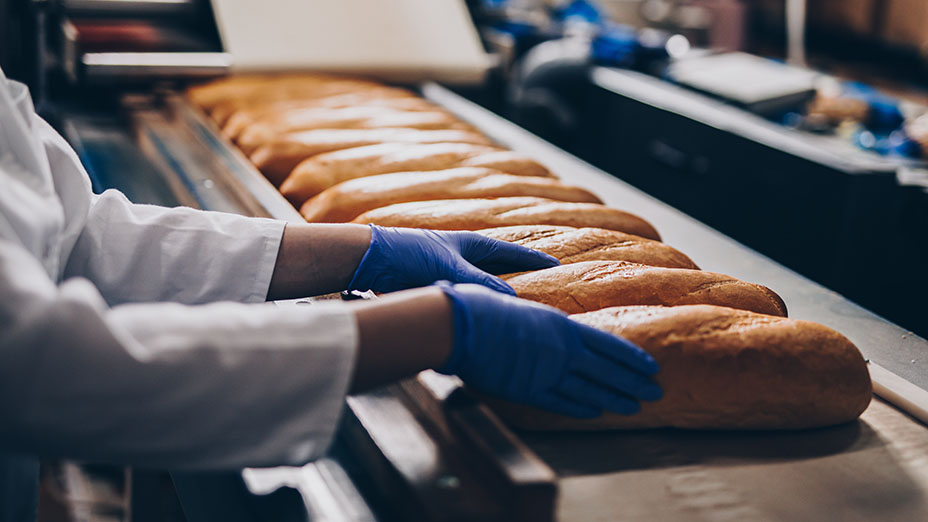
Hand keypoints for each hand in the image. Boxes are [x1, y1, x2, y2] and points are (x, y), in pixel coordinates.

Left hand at [348, 225, 559, 294]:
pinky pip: (467, 298)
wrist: (373, 259)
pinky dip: (478, 306)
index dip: (534, 259)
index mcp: (472, 244)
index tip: (558, 265)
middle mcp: (464, 256)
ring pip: (484, 286)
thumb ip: (481, 284)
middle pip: (501, 268)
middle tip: (546, 289)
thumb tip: (511, 300)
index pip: (512, 252)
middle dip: (521, 278)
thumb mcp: (451, 269)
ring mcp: (451, 272)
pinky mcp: (437, 287)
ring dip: (498, 296)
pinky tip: (485, 319)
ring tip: (520, 309)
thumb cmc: (411, 254)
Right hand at [436, 283, 661, 417]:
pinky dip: (581, 409)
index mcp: (561, 324)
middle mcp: (562, 349)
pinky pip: (561, 403)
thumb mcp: (521, 307)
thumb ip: (538, 323)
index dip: (631, 357)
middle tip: (657, 391)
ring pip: (590, 389)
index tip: (650, 365)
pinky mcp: (528, 390)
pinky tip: (596, 413)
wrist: (462, 325)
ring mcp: (547, 372)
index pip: (608, 344)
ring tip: (634, 407)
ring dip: (614, 399)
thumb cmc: (483, 307)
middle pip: (607, 369)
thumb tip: (542, 326)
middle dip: (633, 381)